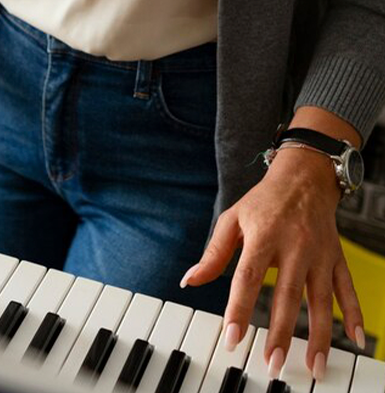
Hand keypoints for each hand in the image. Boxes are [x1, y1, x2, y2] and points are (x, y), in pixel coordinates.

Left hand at [183, 148, 363, 378]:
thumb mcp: (232, 220)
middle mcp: (294, 247)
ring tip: (313, 366)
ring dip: (319, 336)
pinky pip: (347, 290)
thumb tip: (190, 280)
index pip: (248, 277)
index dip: (239, 308)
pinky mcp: (337, 259)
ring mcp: (319, 255)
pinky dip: (354, 315)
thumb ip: (214, 253)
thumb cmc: (262, 202)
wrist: (303, 179)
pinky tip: (356, 341)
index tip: (232, 338)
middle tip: (272, 364)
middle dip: (281, 333)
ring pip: (321, 300)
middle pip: (287, 295)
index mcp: (263, 236)